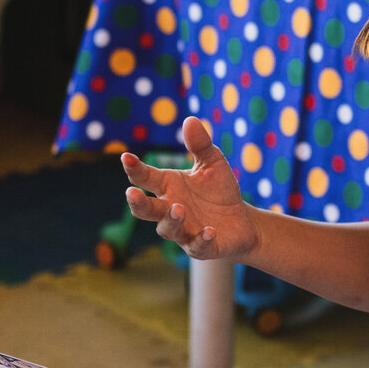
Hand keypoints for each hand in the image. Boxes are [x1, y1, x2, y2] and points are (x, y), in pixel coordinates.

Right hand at [123, 117, 259, 261]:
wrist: (242, 222)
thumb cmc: (220, 191)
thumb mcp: (212, 163)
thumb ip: (200, 145)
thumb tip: (190, 120)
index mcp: (168, 187)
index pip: (145, 178)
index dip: (134, 169)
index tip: (126, 157)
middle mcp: (169, 209)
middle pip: (145, 210)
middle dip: (137, 203)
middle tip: (131, 193)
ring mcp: (183, 231)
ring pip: (167, 229)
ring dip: (171, 219)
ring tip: (179, 208)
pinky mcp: (201, 247)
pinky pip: (197, 246)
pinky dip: (201, 240)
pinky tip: (209, 231)